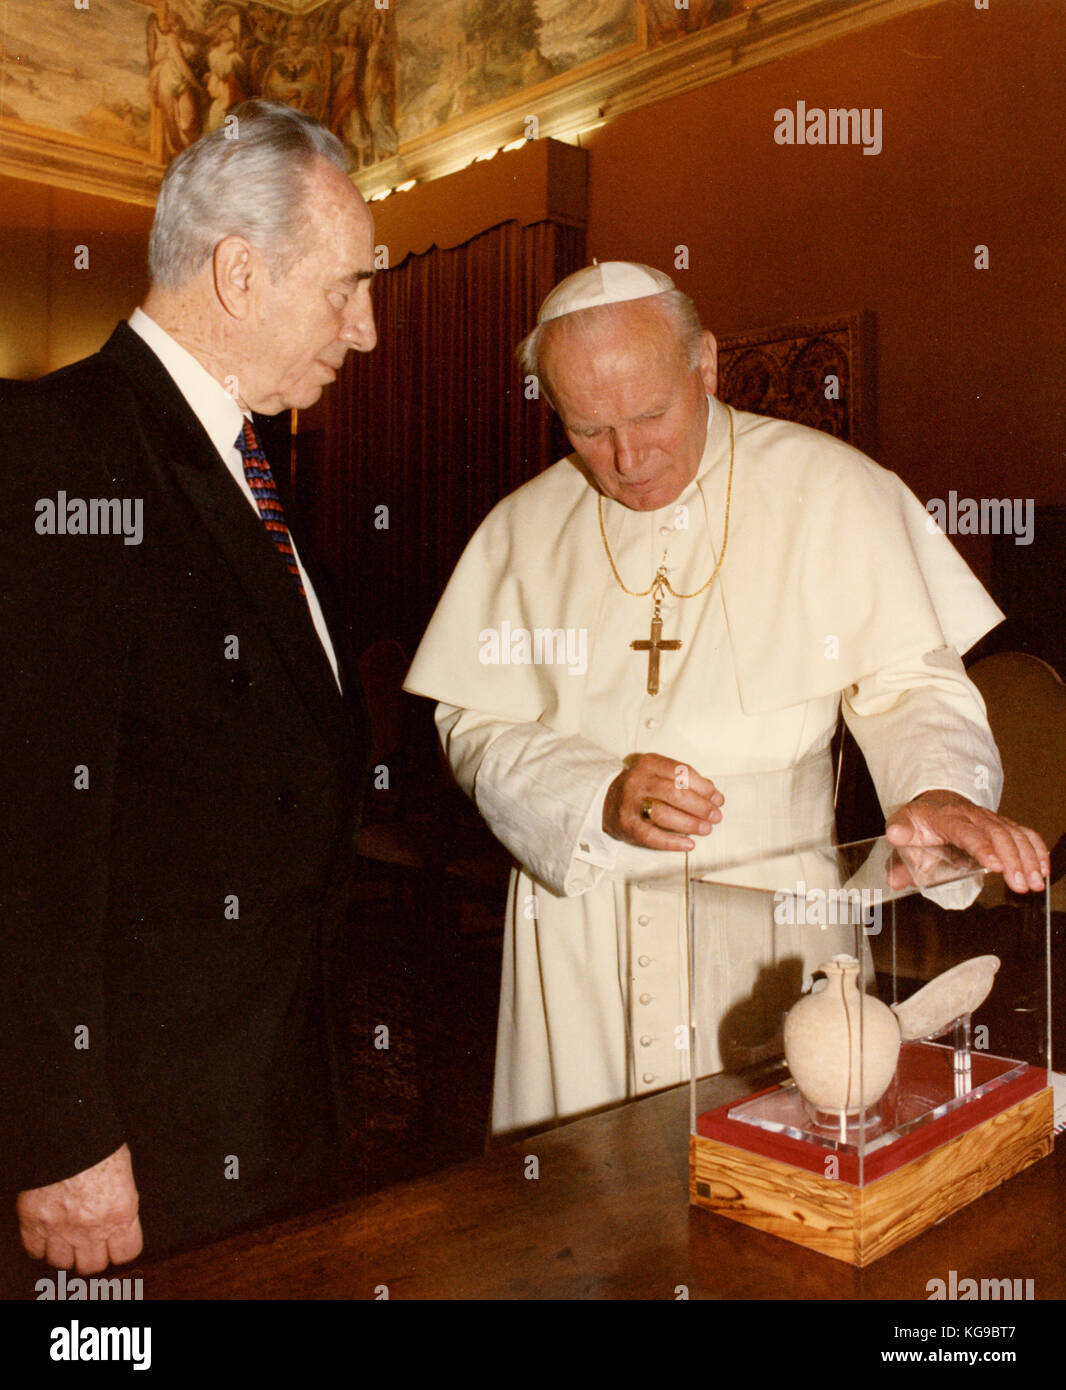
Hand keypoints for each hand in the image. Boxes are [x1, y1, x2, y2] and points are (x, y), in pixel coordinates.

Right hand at [17, 1143, 142, 1273]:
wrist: (66, 1130)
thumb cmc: (98, 1143)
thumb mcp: (123, 1173)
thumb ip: (120, 1203)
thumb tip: (116, 1219)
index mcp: (121, 1212)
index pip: (127, 1253)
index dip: (120, 1248)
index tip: (116, 1243)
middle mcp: (92, 1227)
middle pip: (93, 1264)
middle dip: (92, 1254)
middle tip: (90, 1242)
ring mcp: (60, 1228)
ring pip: (62, 1262)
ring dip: (64, 1252)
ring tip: (66, 1236)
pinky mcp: (33, 1222)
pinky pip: (34, 1251)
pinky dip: (39, 1245)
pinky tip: (45, 1232)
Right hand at [603, 753, 723, 850]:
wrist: (605, 800)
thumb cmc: (641, 788)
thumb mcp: (659, 774)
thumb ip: (685, 781)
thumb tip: (714, 795)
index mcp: (649, 763)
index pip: (682, 773)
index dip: (704, 788)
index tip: (718, 799)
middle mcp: (638, 781)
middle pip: (676, 794)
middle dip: (701, 807)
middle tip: (716, 816)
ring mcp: (630, 803)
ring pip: (665, 814)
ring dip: (690, 823)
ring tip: (706, 829)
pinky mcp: (626, 825)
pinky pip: (652, 836)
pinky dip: (673, 842)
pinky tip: (689, 844)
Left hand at [885, 790, 1048, 893]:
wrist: (935, 800)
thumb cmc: (920, 821)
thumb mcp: (903, 829)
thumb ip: (899, 857)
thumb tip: (894, 879)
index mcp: (945, 817)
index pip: (966, 832)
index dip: (982, 847)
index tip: (995, 866)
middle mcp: (972, 815)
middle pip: (997, 834)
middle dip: (1012, 859)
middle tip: (1020, 884)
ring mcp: (989, 819)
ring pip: (1014, 834)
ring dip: (1028, 858)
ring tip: (1034, 883)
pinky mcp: (1002, 824)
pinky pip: (1024, 833)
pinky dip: (1037, 849)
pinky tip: (1043, 870)